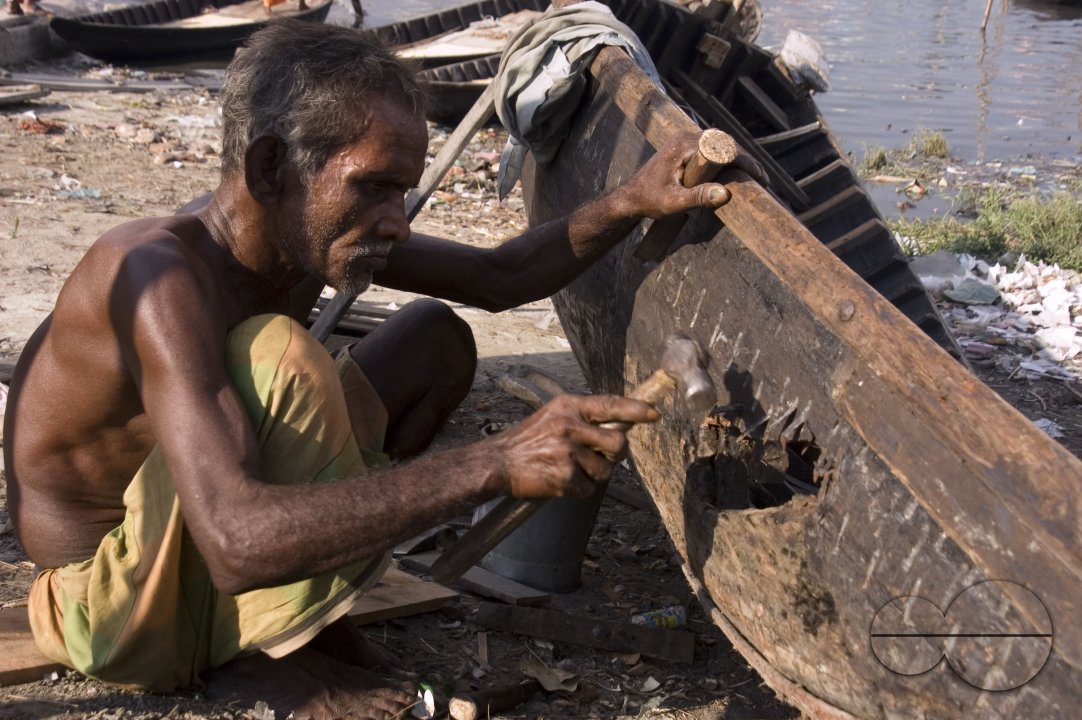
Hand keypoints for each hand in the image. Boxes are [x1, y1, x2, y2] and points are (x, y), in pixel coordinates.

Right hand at [488, 394, 659, 498]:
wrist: (496, 463)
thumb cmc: (527, 441)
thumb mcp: (553, 416)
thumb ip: (582, 419)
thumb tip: (619, 428)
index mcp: (568, 406)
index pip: (610, 404)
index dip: (636, 409)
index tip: (654, 414)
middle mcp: (570, 425)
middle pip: (618, 442)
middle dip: (615, 455)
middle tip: (602, 457)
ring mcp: (567, 451)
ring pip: (605, 470)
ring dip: (593, 476)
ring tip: (569, 470)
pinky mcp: (564, 476)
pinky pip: (588, 488)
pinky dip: (578, 490)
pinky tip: (560, 482)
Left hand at [619, 131, 768, 218]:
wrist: (630, 197)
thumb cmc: (649, 200)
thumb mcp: (673, 202)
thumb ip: (697, 197)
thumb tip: (725, 194)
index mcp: (684, 145)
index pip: (723, 148)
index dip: (745, 161)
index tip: (760, 177)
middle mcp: (686, 137)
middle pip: (725, 143)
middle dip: (745, 160)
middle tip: (762, 180)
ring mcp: (686, 140)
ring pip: (721, 145)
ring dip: (737, 159)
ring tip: (754, 177)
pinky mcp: (686, 147)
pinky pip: (713, 149)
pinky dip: (727, 160)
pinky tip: (737, 173)